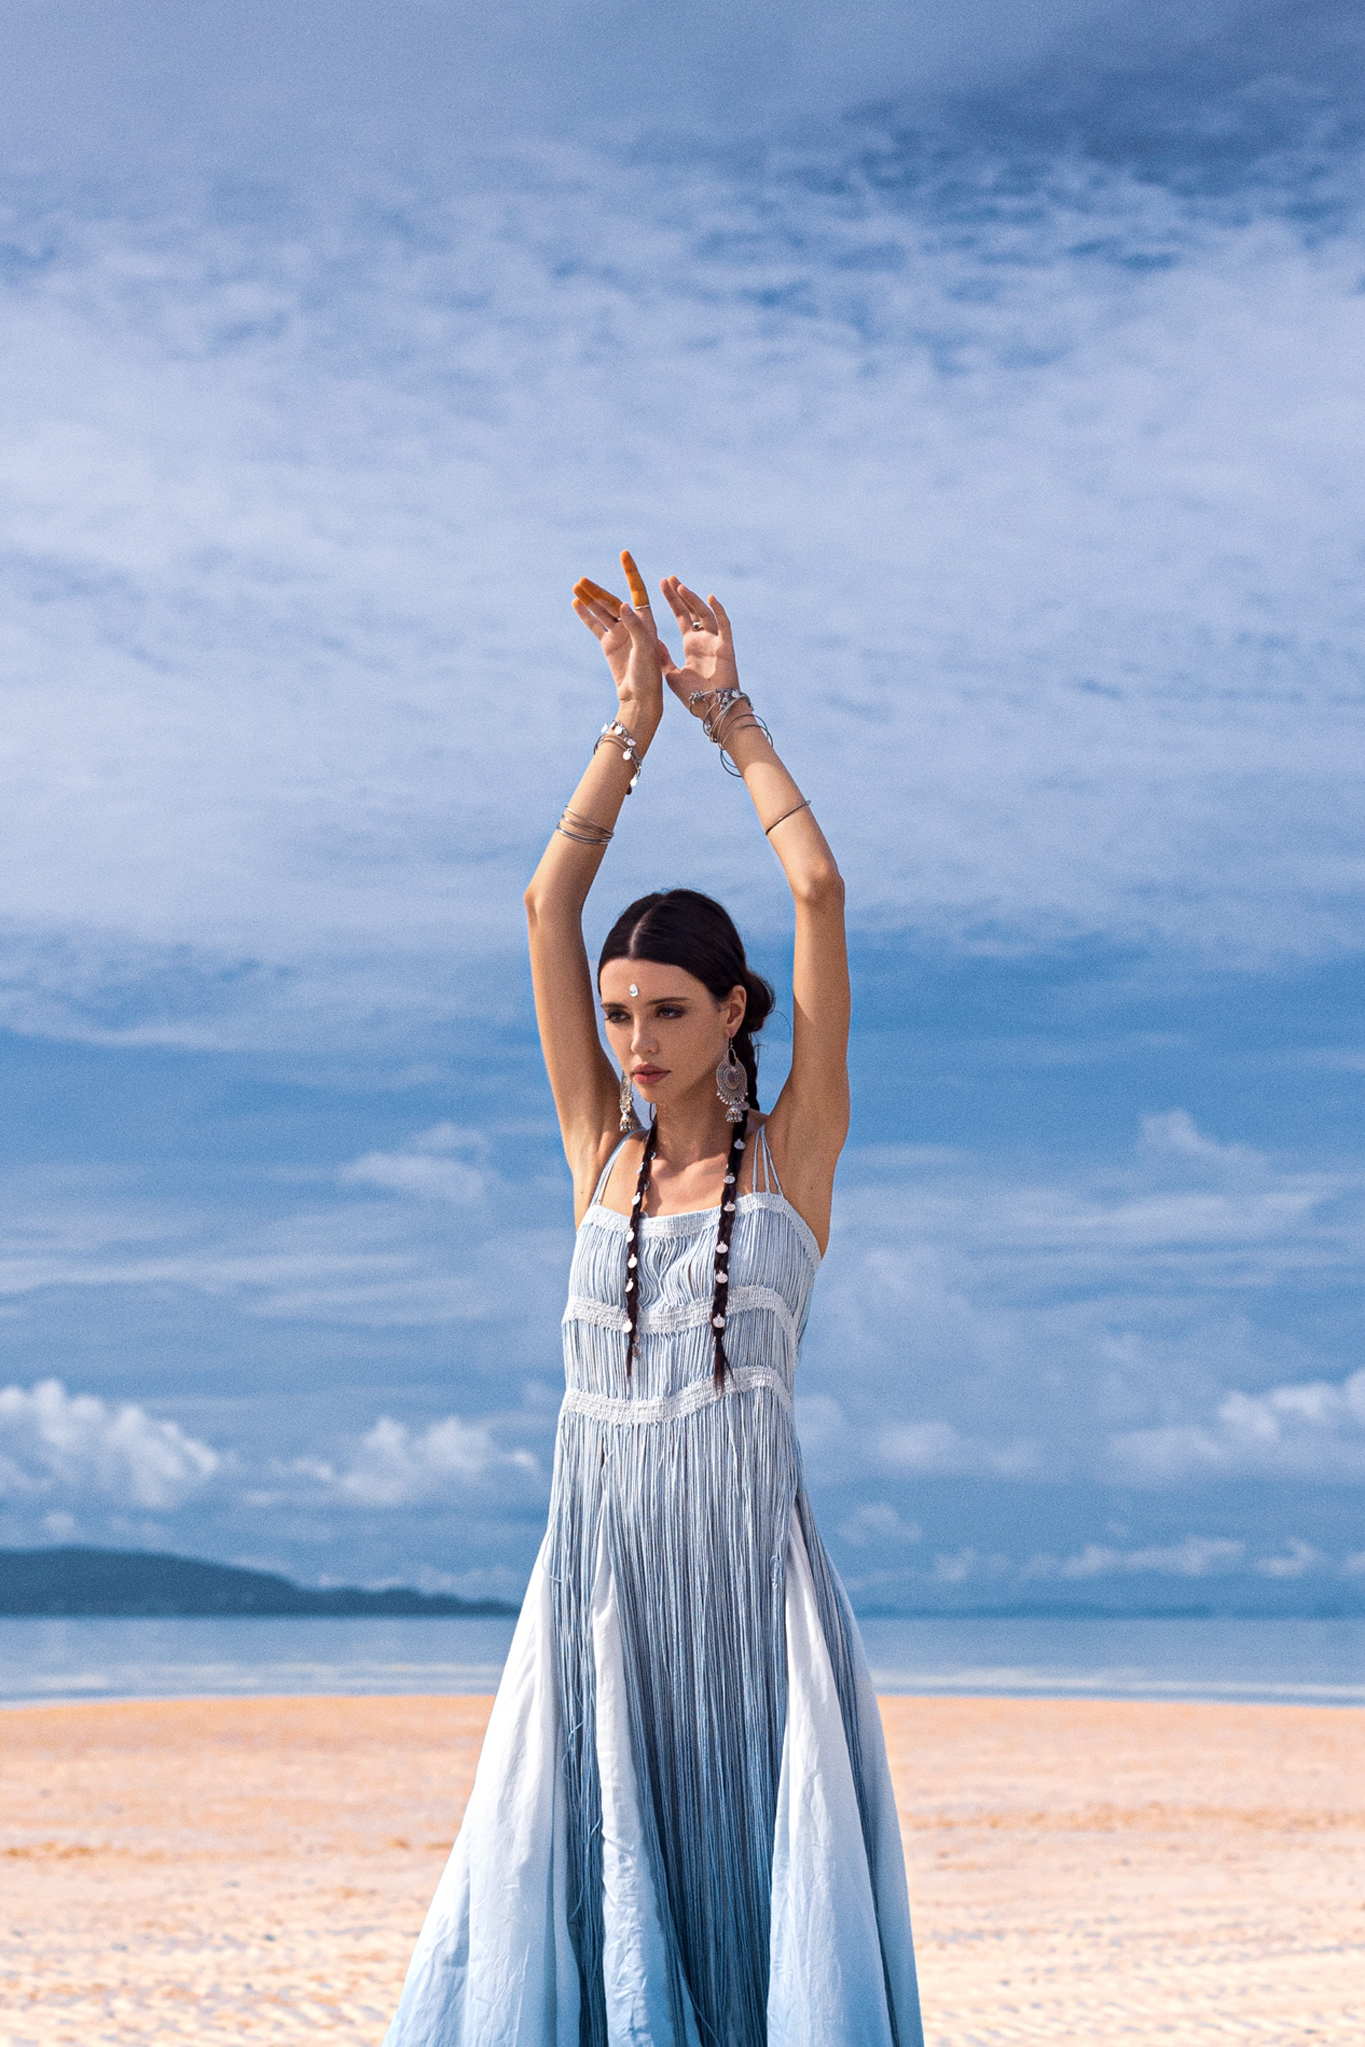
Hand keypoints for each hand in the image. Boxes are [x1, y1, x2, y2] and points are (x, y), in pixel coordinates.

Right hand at [572, 550, 664, 729]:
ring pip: (602, 611)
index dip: (631, 572)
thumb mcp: (645, 650)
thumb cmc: (648, 676)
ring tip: (575, 587)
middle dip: (598, 590)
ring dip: (589, 599)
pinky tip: (576, 603)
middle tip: (581, 581)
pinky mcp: (609, 646)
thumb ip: (635, 627)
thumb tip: (622, 604)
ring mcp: (619, 635)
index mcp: (646, 622)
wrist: (639, 699)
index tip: (624, 554)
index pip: (637, 591)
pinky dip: (586, 615)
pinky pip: (595, 626)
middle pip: (613, 601)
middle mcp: (632, 625)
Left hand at [658, 578, 739, 712]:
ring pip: (705, 614)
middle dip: (681, 595)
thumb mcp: (670, 674)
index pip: (682, 617)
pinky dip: (719, 612)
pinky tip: (711, 598)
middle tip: (670, 578)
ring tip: (680, 586)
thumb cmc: (694, 697)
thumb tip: (651, 642)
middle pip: (692, 611)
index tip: (662, 584)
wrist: (711, 710)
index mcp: (691, 645)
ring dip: (693, 600)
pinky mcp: (726, 648)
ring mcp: (715, 642)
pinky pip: (724, 626)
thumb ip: (662, 657)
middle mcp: (703, 640)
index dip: (673, 600)